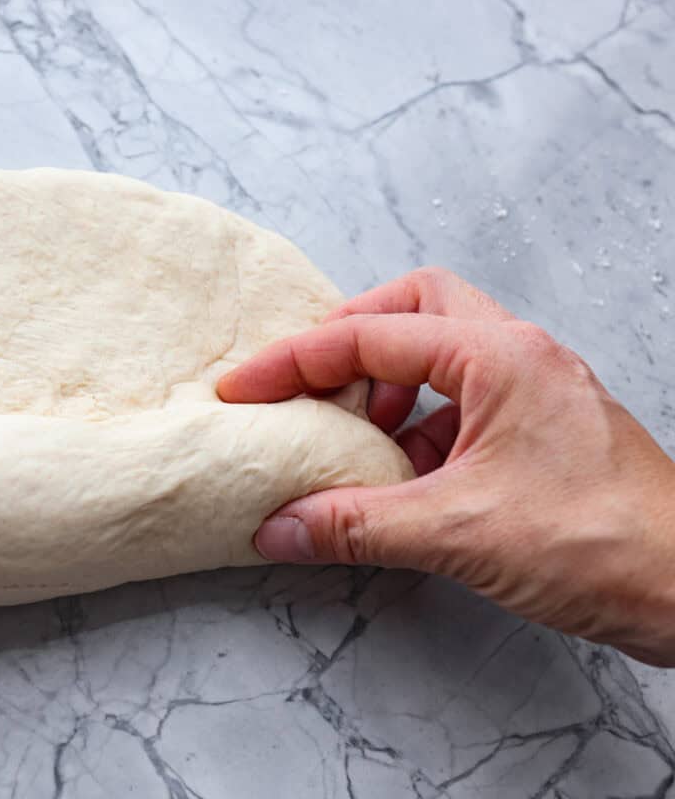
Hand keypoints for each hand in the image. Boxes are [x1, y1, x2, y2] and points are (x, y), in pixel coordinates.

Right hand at [218, 267, 674, 666]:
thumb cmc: (605, 543)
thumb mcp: (457, 532)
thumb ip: (356, 525)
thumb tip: (279, 526)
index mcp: (499, 356)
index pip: (371, 335)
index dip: (294, 362)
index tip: (244, 389)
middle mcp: (519, 357)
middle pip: (415, 306)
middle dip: (351, 336)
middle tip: (306, 380)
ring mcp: (534, 393)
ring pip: (441, 352)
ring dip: (386, 385)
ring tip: (347, 434)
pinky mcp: (539, 433)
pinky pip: (461, 405)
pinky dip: (416, 429)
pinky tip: (395, 477)